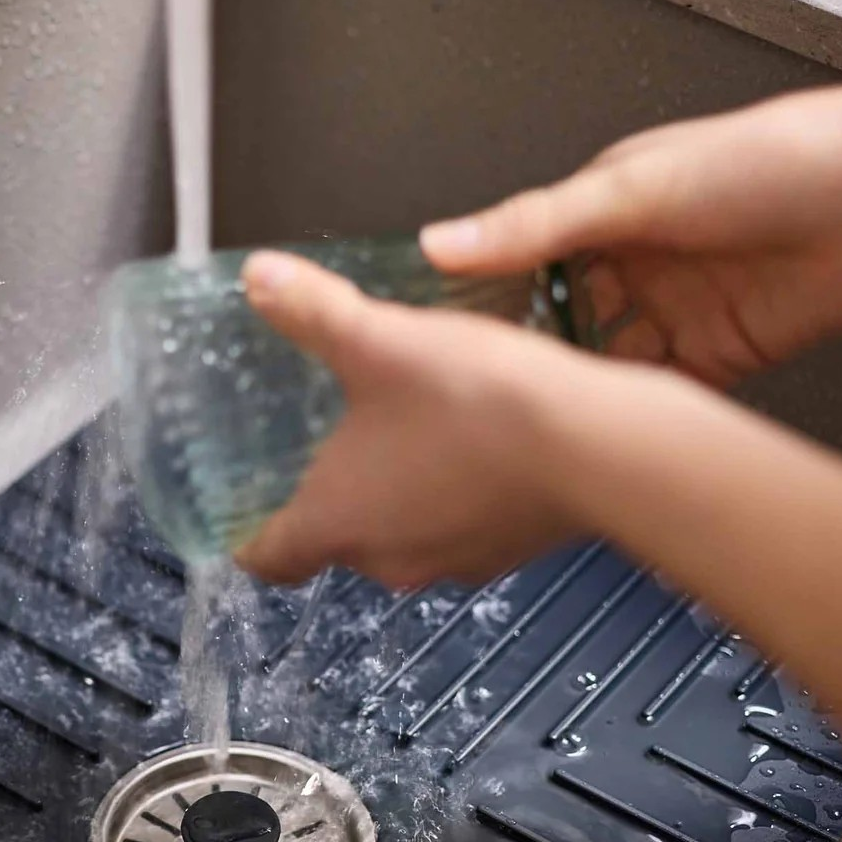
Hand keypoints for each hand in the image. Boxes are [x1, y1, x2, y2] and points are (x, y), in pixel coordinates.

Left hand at [235, 249, 841, 779]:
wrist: (599, 442)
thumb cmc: (481, 402)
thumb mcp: (380, 340)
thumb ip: (313, 311)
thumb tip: (260, 280)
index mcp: (336, 523)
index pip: (268, 558)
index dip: (248, 537)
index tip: (242, 513)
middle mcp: (388, 559)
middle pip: (334, 542)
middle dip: (326, 497)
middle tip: (325, 442)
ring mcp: (453, 561)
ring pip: (400, 536)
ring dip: (394, 494)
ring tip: (400, 432)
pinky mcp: (508, 551)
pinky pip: (460, 528)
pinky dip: (452, 495)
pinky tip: (469, 442)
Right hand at [422, 91, 841, 387]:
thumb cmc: (771, 162)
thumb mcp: (630, 189)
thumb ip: (534, 225)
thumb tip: (444, 242)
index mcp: (606, 209)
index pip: (523, 259)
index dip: (481, 298)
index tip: (436, 335)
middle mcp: (637, 262)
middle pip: (559, 320)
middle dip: (524, 353)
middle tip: (478, 389)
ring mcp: (675, 312)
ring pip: (604, 364)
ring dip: (577, 389)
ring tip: (535, 416)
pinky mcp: (716, 357)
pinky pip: (658, 393)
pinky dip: (632, 413)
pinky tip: (603, 428)